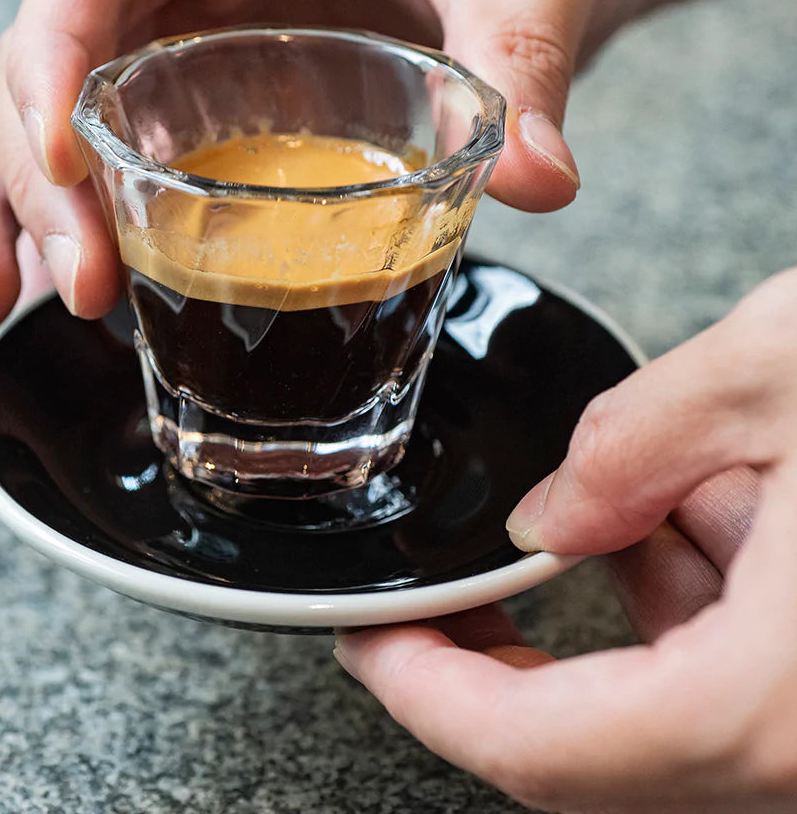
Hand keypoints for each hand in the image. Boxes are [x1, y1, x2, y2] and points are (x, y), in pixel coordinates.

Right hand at [0, 0, 656, 332]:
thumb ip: (524, 63)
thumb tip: (540, 183)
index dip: (52, 61)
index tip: (63, 172)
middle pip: (47, 57)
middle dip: (35, 177)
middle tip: (76, 289)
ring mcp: (181, 28)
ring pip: (45, 112)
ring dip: (13, 210)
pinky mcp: (203, 92)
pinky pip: (108, 152)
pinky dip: (74, 221)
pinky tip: (48, 294)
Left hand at [335, 268, 796, 812]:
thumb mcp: (780, 373)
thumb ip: (633, 447)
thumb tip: (550, 518)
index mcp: (779, 702)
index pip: (542, 751)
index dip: (429, 700)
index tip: (369, 644)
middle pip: (601, 735)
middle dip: (521, 645)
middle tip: (473, 568)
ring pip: (679, 686)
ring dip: (643, 588)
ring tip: (675, 481)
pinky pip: (745, 658)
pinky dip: (707, 581)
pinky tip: (731, 496)